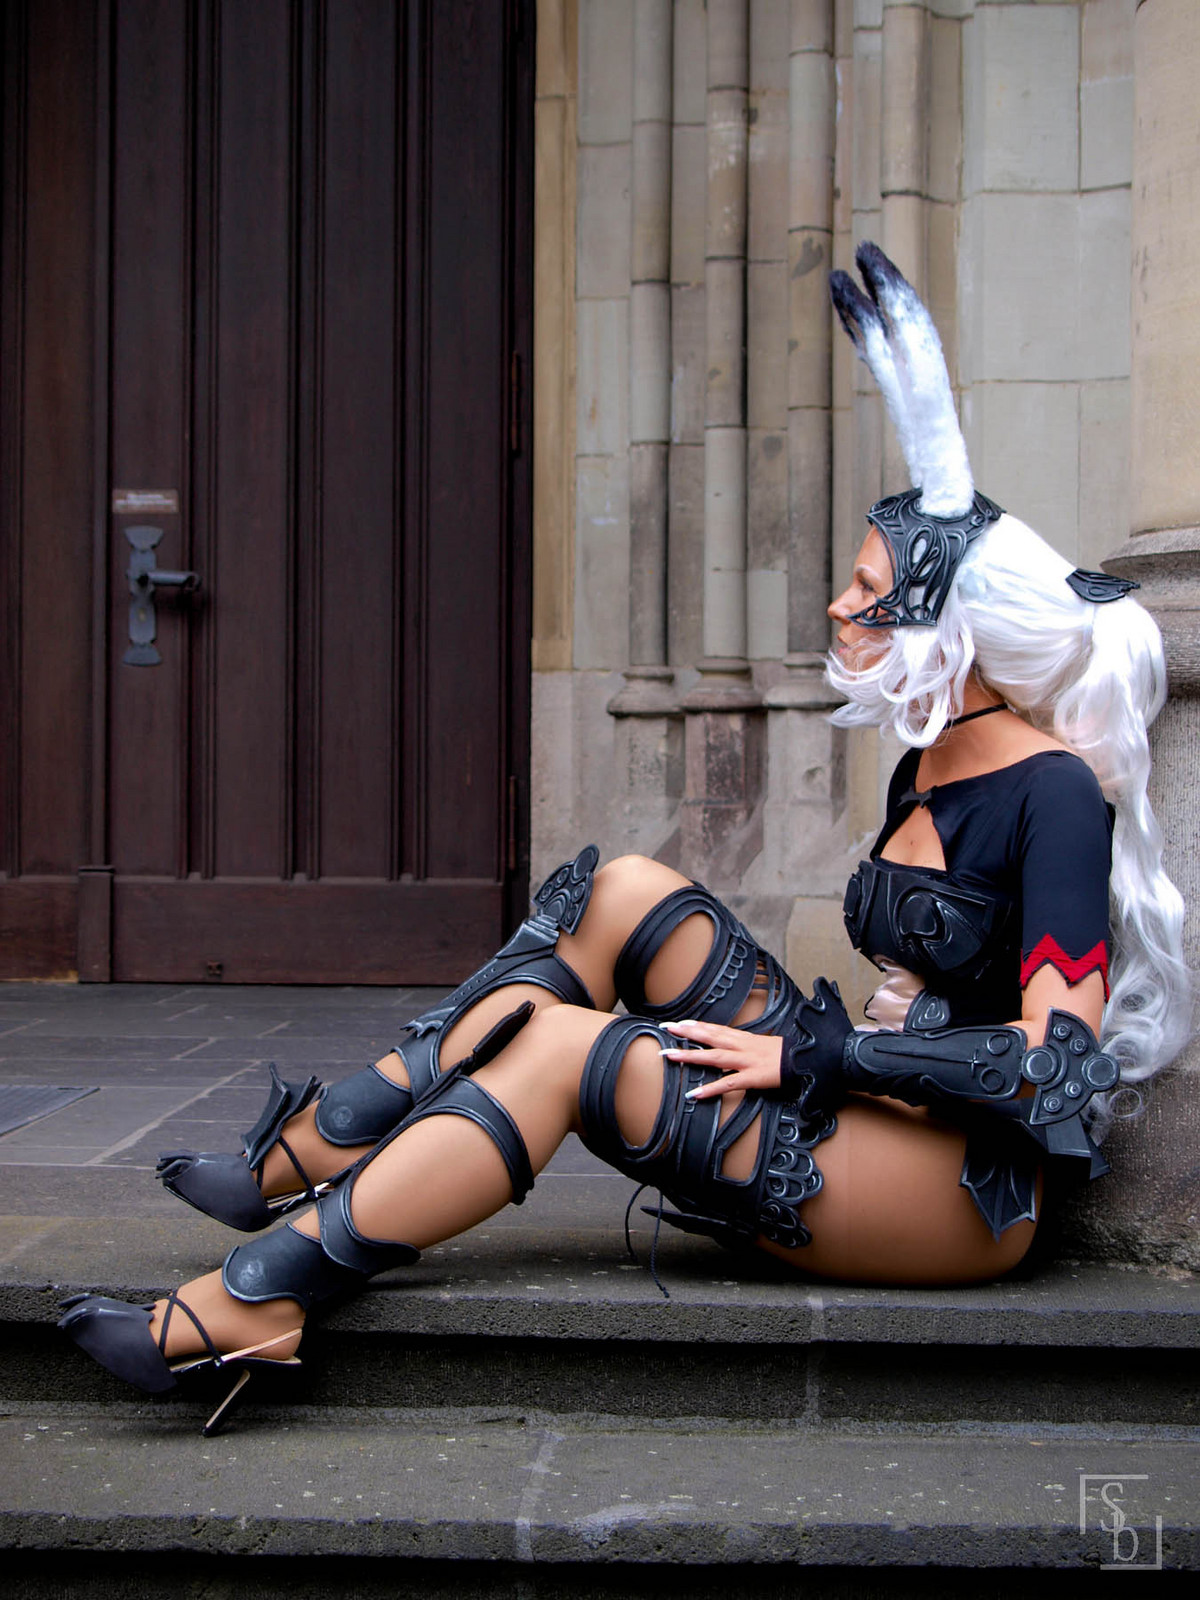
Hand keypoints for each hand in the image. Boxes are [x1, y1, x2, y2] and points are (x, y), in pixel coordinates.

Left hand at [659, 1020, 783, 1100]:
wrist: (804, 1060)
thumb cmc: (784, 1054)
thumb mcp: (761, 1045)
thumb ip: (744, 1046)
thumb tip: (730, 1048)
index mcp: (743, 1038)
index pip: (716, 1029)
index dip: (697, 1025)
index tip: (680, 1023)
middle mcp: (741, 1046)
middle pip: (709, 1037)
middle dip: (687, 1032)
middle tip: (667, 1028)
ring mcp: (745, 1061)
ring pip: (713, 1057)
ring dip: (690, 1056)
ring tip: (670, 1056)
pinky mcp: (751, 1078)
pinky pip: (726, 1084)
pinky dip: (710, 1089)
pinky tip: (694, 1093)